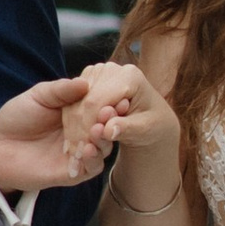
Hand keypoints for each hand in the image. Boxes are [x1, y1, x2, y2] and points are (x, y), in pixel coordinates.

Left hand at [0, 77, 105, 192]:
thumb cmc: (17, 117)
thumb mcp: (38, 96)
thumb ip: (60, 90)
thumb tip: (85, 82)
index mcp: (78, 111)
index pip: (102, 106)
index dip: (111, 101)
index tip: (118, 95)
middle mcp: (83, 132)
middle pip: (107, 127)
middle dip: (111, 120)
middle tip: (110, 113)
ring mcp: (79, 153)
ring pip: (103, 148)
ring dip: (104, 140)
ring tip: (98, 130)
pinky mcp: (73, 172)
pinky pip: (92, 168)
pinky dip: (94, 159)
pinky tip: (89, 148)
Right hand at [68, 62, 177, 195]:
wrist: (151, 118)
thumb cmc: (152, 124)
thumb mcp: (146, 130)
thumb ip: (128, 129)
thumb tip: (108, 131)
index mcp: (129, 76)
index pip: (97, 101)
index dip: (87, 127)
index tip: (82, 152)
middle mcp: (111, 69)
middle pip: (84, 101)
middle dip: (79, 130)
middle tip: (76, 156)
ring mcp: (97, 73)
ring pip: (74, 103)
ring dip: (73, 129)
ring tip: (75, 152)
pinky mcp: (88, 81)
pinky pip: (72, 103)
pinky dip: (72, 124)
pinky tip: (74, 142)